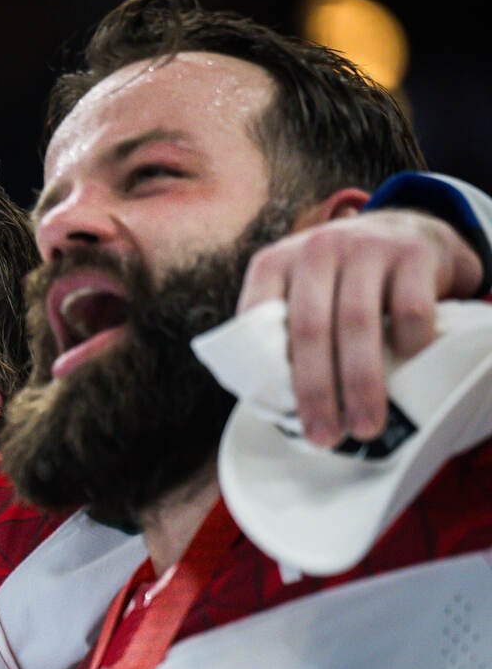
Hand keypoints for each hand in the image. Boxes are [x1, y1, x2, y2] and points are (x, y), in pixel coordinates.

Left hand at [239, 209, 484, 446]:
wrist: (407, 230)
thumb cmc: (342, 283)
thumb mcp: (302, 292)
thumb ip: (281, 332)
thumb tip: (272, 406)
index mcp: (274, 264)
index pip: (255, 320)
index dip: (265, 371)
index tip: (279, 415)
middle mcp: (315, 249)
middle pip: (308, 329)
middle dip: (315, 392)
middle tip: (324, 437)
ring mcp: (365, 246)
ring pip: (357, 324)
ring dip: (361, 384)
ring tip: (365, 427)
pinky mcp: (412, 252)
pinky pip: (408, 309)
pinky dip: (408, 344)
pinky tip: (408, 366)